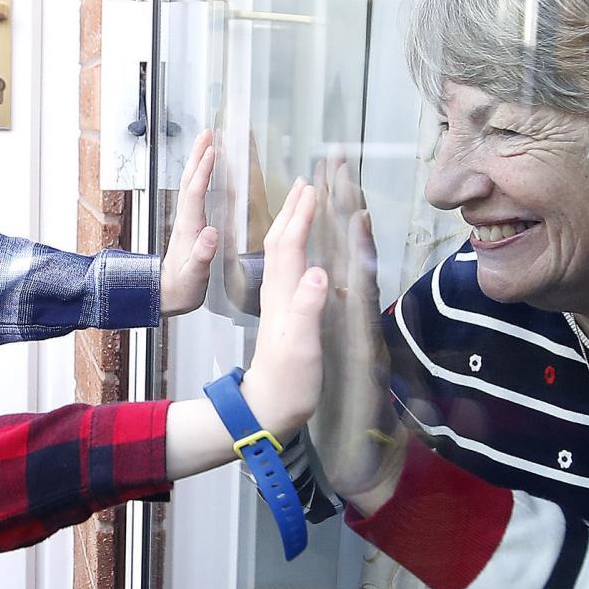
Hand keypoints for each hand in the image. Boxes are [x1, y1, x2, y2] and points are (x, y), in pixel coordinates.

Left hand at [159, 130, 220, 315]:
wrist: (165, 297)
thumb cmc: (180, 290)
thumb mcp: (193, 277)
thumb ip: (201, 256)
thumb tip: (211, 233)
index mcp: (189, 230)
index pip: (195, 192)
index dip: (203, 170)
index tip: (212, 149)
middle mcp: (186, 222)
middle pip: (190, 181)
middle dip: (198, 156)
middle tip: (208, 133)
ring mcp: (186, 223)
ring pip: (190, 185)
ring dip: (198, 162)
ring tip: (207, 144)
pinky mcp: (189, 227)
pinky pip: (195, 195)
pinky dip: (200, 178)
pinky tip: (206, 174)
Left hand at [238, 180, 328, 437]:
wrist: (269, 409)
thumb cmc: (288, 382)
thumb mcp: (301, 347)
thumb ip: (308, 309)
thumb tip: (319, 272)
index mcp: (282, 295)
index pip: (289, 245)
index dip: (300, 216)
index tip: (310, 187)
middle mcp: (277, 293)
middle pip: (282, 241)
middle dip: (293, 209)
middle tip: (305, 180)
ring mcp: (280, 302)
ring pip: (283, 253)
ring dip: (292, 223)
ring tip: (302, 201)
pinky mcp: (285, 313)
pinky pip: (289, 269)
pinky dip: (297, 248)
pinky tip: (304, 248)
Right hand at [307, 165, 403, 504]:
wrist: (352, 463)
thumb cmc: (337, 426)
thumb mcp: (335, 374)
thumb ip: (320, 321)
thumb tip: (321, 276)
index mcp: (350, 319)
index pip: (347, 255)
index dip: (340, 218)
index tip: (337, 180)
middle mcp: (352, 318)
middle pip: (345, 249)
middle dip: (338, 205)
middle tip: (334, 162)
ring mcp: (348, 328)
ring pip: (344, 263)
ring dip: (338, 224)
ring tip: (332, 186)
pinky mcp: (346, 341)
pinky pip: (343, 289)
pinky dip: (340, 260)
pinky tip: (334, 243)